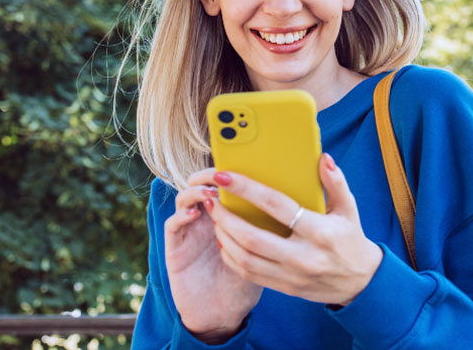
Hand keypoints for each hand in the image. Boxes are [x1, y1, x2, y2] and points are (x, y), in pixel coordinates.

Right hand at [164, 168, 262, 341]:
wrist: (221, 312)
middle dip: (209, 174)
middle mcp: (204, 218)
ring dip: (195, 191)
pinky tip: (195, 212)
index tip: (242, 161)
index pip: (224, 184)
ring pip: (184, 200)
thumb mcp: (265, 252)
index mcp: (227, 215)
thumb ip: (273, 226)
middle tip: (221, 169)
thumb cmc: (246, 280)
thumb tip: (298, 200)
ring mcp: (188, 231)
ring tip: (209, 189)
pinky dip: (182, 215)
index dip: (231, 171)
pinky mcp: (175, 246)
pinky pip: (174, 225)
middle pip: (201, 185)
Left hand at [206, 153, 381, 305]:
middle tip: (210, 198)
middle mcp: (304, 257)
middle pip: (252, 237)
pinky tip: (224, 239)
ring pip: (245, 258)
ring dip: (223, 236)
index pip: (276, 206)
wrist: (361, 283)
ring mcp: (291, 275)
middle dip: (224, 217)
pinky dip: (230, 256)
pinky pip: (247, 273)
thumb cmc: (350, 239)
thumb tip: (323, 158)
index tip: (223, 175)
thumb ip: (336, 182)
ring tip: (214, 216)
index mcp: (319, 232)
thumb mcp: (349, 209)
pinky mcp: (283, 287)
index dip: (246, 189)